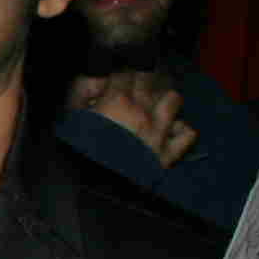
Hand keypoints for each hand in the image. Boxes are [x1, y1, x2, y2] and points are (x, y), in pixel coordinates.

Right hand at [68, 71, 198, 168]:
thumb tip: (98, 78)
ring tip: (157, 101)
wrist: (98, 187)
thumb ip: (81, 91)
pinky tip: (172, 128)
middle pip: (150, 80)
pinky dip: (181, 129)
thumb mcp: (71, 117)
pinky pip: (186, 134)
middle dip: (144, 76)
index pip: (125, 72)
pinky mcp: (167, 153)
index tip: (119, 74)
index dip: (121, 70)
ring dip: (165, 97)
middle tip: (137, 81)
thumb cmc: (81, 151)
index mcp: (117, 101)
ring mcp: (159, 131)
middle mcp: (142, 111)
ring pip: (173, 100)